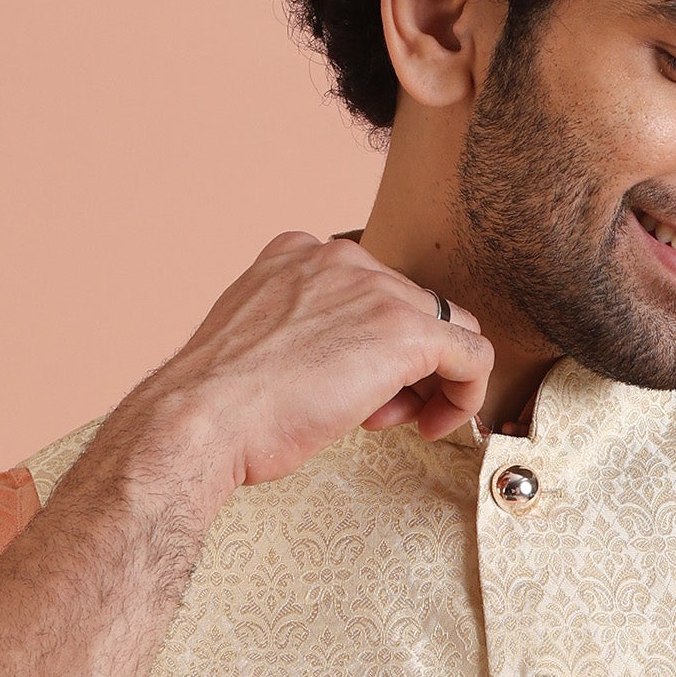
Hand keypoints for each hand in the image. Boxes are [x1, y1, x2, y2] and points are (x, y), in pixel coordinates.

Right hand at [125, 229, 492, 495]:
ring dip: (425, 384)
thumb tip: (337, 361)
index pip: (371, 291)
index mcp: (298, 253)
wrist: (202, 419)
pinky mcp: (406, 332)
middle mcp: (340, 258)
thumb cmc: (220, 402)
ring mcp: (375, 290)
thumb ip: (300, 330)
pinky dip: (466, 394)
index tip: (348, 387)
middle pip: (413, 309)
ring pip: (447, 331)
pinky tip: (437, 424)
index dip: (370, 348)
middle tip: (370, 413)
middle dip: (400, 368)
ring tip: (384, 421)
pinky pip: (473, 357)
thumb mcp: (257, 341)